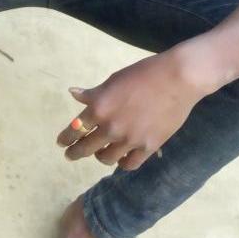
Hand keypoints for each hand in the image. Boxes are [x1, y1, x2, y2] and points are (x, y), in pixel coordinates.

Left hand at [56, 51, 206, 170]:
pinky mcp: (148, 148)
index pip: (74, 128)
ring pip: (106, 158)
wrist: (176, 79)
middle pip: (86, 147)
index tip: (61, 143)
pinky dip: (122, 163)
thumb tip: (73, 93)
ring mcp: (129, 140)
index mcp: (99, 107)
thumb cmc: (143, 73)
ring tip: (99, 153)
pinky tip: (121, 159)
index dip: (65, 138)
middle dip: (75, 152)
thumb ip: (94, 93)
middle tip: (71, 155)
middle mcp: (110, 127)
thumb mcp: (114, 80)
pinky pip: (129, 164)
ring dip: (100, 156)